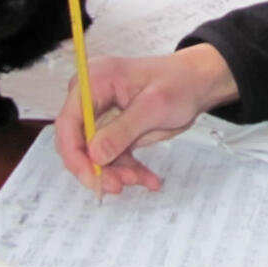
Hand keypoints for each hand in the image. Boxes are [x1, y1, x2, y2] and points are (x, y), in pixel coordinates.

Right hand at [55, 42, 238, 193]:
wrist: (198, 83)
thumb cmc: (180, 83)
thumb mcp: (154, 106)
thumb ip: (123, 130)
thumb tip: (95, 155)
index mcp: (95, 81)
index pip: (69, 122)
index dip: (75, 154)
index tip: (92, 177)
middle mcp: (92, 97)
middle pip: (78, 142)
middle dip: (98, 168)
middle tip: (119, 185)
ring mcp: (102, 114)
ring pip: (95, 155)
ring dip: (117, 172)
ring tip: (142, 179)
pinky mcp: (113, 129)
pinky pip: (112, 156)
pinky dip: (128, 169)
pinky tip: (147, 178)